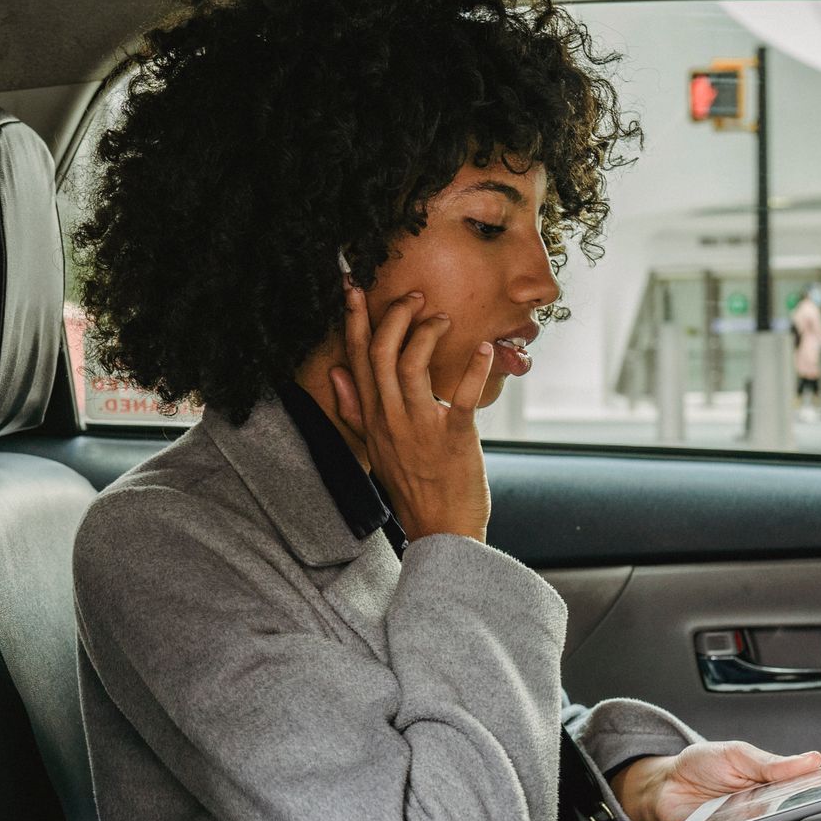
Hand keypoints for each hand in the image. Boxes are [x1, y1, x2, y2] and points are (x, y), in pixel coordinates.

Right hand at [327, 284, 494, 542]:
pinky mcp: (453, 438)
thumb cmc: (413, 488)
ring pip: (410, 365)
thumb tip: (335, 373)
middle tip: (413, 296)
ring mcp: (419, 428)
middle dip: (393, 316)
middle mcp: (390, 419)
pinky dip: (473, 368)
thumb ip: (354, 410)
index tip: (353, 288)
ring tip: (443, 318)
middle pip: (379, 353)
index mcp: (372, 419)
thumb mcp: (374, 448)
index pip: (356, 359)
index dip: (354, 320)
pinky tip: (484, 348)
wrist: (441, 532)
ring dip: (426, 333)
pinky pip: (461, 396)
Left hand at [609, 741, 820, 820]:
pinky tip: (735, 817)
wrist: (664, 783)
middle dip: (797, 807)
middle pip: (791, 815)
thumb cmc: (702, 765)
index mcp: (772, 783)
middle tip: (798, 798)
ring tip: (760, 805)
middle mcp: (764, 808)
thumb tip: (813, 760)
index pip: (804, 791)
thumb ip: (773, 763)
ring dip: (766, 819)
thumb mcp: (737, 754)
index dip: (820, 790)